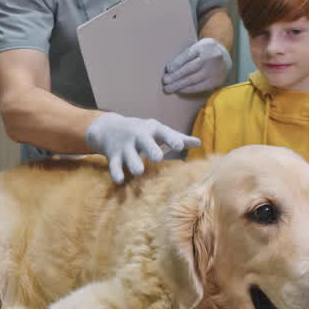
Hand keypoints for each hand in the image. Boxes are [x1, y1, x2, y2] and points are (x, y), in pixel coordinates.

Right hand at [85, 112, 200, 183]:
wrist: (109, 127)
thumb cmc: (143, 132)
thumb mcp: (158, 131)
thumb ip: (177, 138)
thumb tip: (199, 143)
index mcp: (153, 129)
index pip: (164, 133)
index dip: (172, 139)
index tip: (180, 146)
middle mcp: (139, 136)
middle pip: (145, 142)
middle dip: (150, 148)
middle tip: (158, 157)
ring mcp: (125, 146)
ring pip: (129, 155)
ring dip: (134, 163)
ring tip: (139, 171)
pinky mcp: (113, 156)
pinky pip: (114, 165)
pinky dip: (116, 172)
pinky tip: (119, 180)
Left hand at [162, 38, 231, 93]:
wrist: (224, 56)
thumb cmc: (203, 51)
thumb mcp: (195, 47)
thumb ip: (184, 55)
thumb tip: (169, 69)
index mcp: (204, 46)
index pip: (188, 55)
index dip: (177, 63)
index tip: (167, 70)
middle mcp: (211, 58)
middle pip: (190, 68)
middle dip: (176, 76)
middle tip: (164, 82)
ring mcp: (215, 70)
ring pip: (194, 79)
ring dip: (179, 85)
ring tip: (168, 88)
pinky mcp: (216, 81)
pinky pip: (200, 87)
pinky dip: (188, 89)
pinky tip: (180, 90)